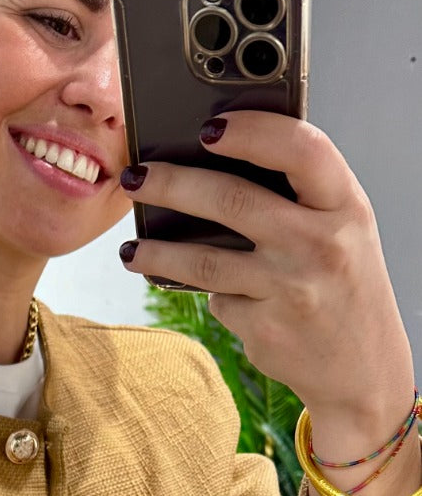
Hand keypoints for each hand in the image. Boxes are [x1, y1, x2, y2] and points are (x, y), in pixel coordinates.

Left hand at [119, 110, 414, 422]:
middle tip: (135, 178)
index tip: (209, 127)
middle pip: (231, 201)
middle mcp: (320, 245)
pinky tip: (214, 295)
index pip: (300, 149)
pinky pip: (219, 301)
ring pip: (203, 260)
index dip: (251, 130)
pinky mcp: (264, 330)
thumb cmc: (345, 285)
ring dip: (157, 252)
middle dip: (171, 184)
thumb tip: (217, 164)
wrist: (363, 368)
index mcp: (346, 206)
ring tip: (133, 249)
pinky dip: (213, 295)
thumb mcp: (344, 229)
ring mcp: (290, 290)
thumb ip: (300, 195)